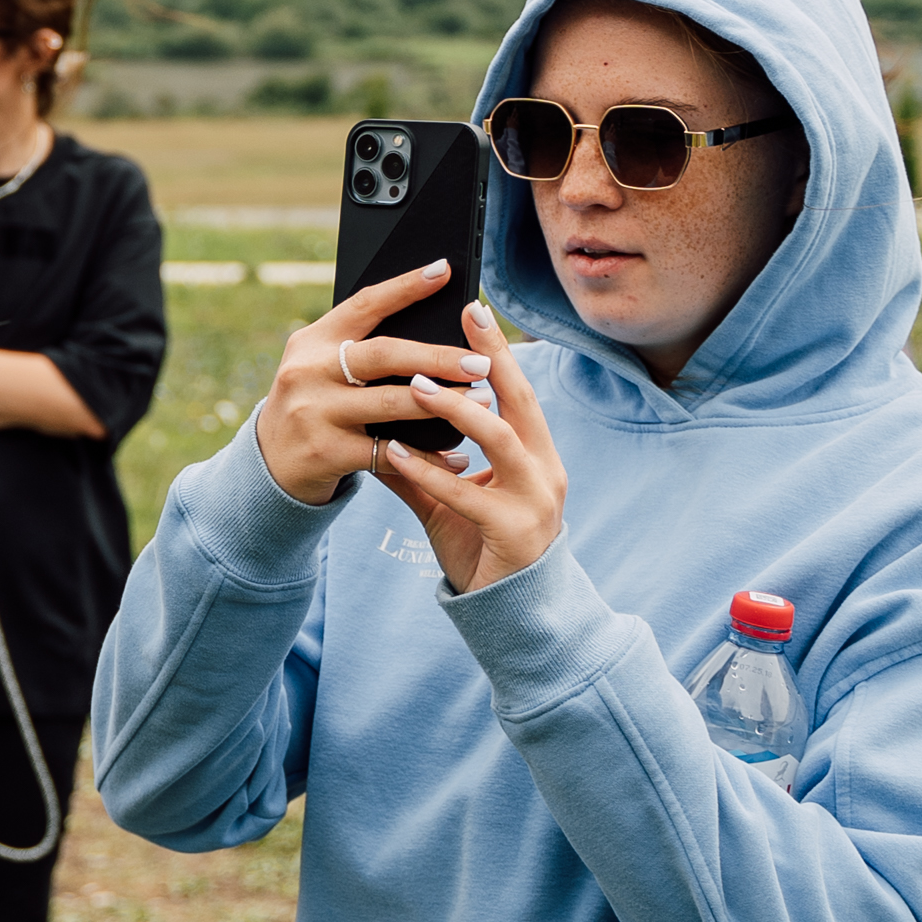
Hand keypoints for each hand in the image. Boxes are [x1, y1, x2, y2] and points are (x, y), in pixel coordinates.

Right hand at [254, 262, 494, 504]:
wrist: (270, 464)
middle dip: (437, 356)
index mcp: (313, 340)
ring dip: (443, 403)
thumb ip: (360, 349)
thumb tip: (433, 327)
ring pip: (390, 403)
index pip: (364, 304)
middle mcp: (309, 371)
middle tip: (480, 360)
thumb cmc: (314, 405)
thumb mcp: (321, 367)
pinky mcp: (325, 452)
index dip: (405, 287)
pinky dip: (427, 457)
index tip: (444, 270)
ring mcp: (315, 412)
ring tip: (484, 401)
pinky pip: (389, 452)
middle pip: (383, 355)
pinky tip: (457, 457)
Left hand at [369, 306, 568, 594]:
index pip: (517, 392)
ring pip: (500, 438)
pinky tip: (397, 453)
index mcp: (534, 455)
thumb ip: (419, 461)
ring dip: (455, 408)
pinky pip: (468, 495)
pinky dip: (430, 471)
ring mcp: (535, 501)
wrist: (509, 613)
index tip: (471, 309)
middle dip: (491, 357)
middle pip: (520, 401)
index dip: (496, 351)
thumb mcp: (447, 498)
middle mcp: (544, 471)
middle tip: (461, 317)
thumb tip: (377, 423)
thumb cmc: (480, 547)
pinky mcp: (514, 533)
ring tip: (412, 385)